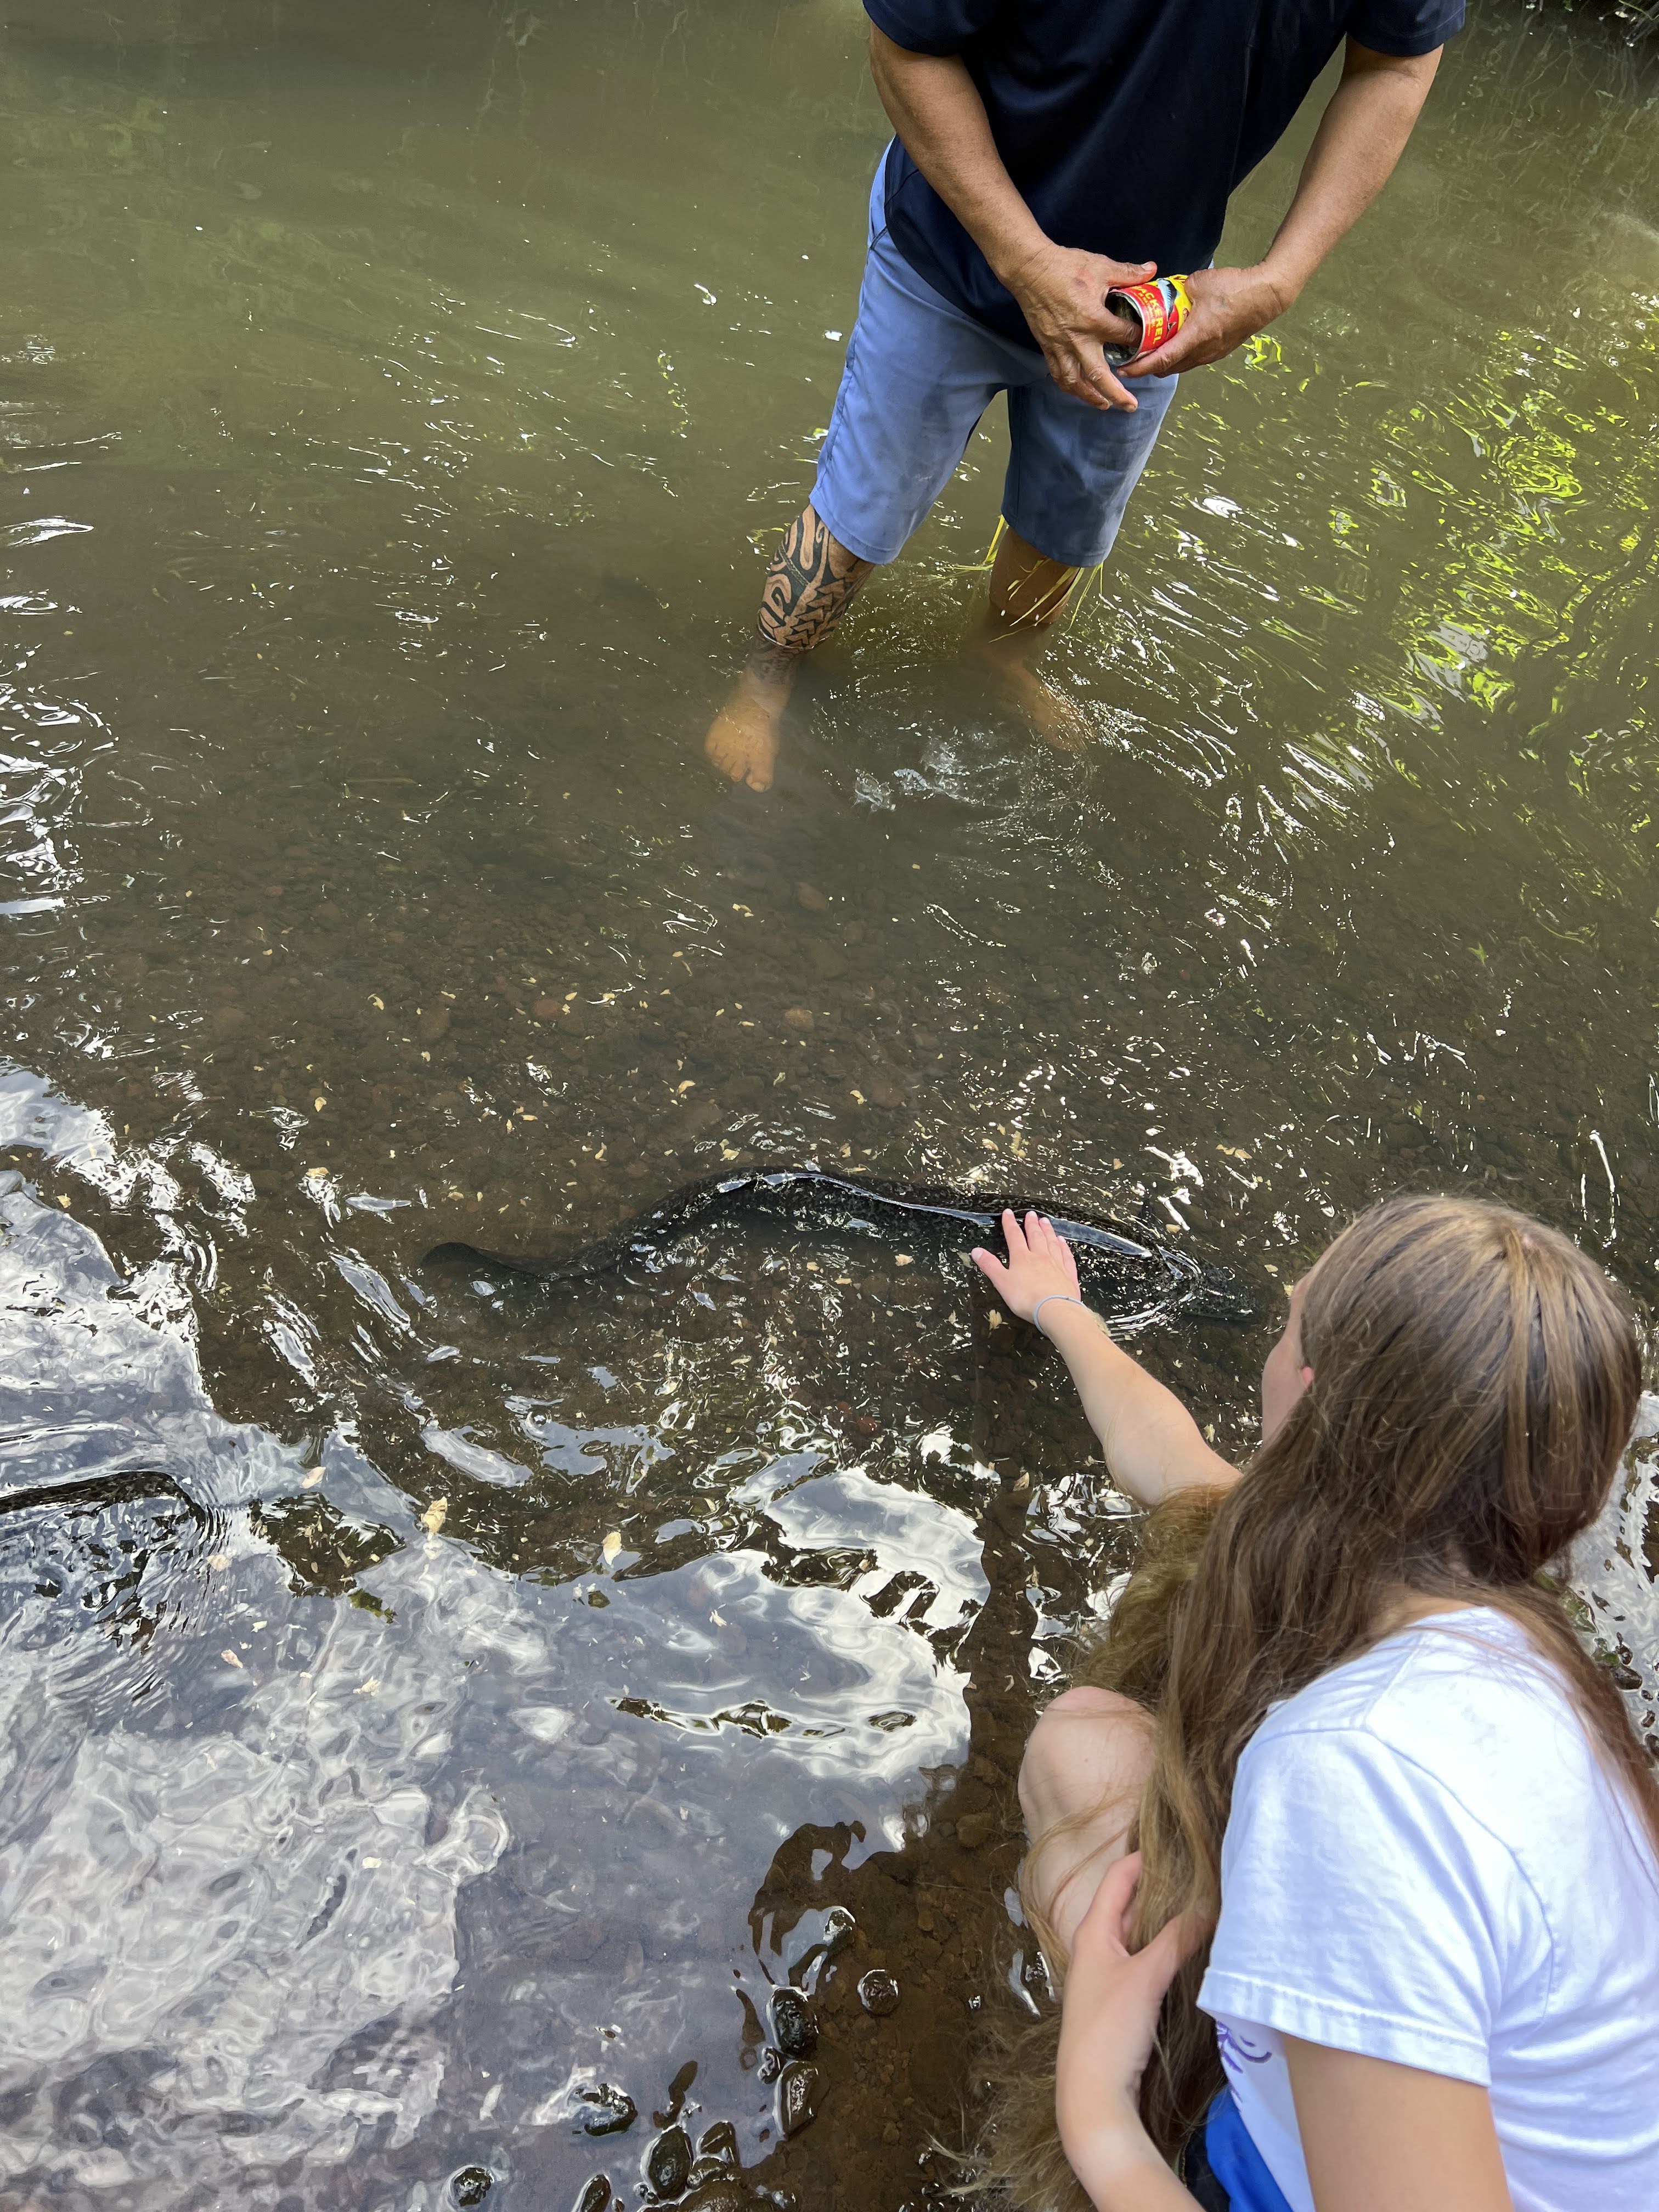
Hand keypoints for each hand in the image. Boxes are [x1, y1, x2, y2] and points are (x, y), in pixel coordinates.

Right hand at [971, 1208, 1081, 1323]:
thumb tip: (976, 1251)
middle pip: (1035, 1236)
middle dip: (1031, 1224)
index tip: (1008, 1213)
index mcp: (1022, 1258)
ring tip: (1045, 1221)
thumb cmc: (1026, 1298)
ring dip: (1048, 1231)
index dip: (1010, 1223)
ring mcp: (1056, 1264)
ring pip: (1051, 1242)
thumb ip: (990, 1265)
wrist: (1055, 1309)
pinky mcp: (1068, 1274)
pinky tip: (1062, 1241)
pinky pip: (1066, 1255)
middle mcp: (1040, 1256)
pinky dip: (1064, 1246)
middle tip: (1031, 1213)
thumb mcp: (1002, 1282)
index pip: (1014, 1236)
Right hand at [1001, 242, 1157, 411]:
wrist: (1029, 269)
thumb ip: (1128, 273)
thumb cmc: (1064, 266)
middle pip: (1099, 376)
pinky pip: (1059, 374)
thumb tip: (1151, 269)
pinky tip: (1080, 392)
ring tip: (1105, 405)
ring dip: (1091, 397)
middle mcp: (1077, 339)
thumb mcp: (1101, 266)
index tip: (1148, 341)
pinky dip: (1070, 387)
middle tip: (1131, 406)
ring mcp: (1060, 346)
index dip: (1140, 340)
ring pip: (1076, 382)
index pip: (1125, 337)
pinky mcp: (1047, 347)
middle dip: (1116, 394)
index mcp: (1094, 319)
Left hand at [1055, 1852, 1209, 2201]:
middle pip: (1128, 1906)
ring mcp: (1106, 1977)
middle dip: (1160, 1889)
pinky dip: (1163, 1950)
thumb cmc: (1110, 2028)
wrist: (1093, 2095)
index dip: (1143, 1857)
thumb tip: (1210, 1903)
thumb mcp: (1146, 1976)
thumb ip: (1177, 1939)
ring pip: (1138, 1936)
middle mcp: (1095, 1948)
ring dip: (1164, 1922)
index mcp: (1092, 1932)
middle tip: (1199, 1873)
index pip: (1118, 1878)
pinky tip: (1188, 1952)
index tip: (1176, 1841)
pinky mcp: (1119, 2003)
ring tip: (1201, 1904)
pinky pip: (1143, 1962)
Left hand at [1122, 262, 1293, 378]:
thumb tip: (1166, 293)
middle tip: (1130, 359)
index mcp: (1195, 338)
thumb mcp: (1198, 283)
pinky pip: (1193, 359)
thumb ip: (1178, 290)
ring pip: (1180, 366)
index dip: (1139, 367)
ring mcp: (1212, 354)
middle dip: (1147, 367)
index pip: (1160, 360)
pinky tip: (1173, 344)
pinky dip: (1179, 357)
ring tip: (1149, 352)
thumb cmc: (1234, 288)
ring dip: (1163, 363)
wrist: (1266, 295)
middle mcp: (1202, 352)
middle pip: (1167, 369)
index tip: (1123, 370)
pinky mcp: (1219, 351)